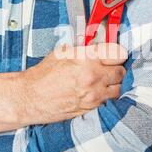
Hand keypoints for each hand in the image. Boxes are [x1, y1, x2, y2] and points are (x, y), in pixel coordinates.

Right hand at [0, 43, 127, 136]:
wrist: (30, 98)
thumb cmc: (43, 74)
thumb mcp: (62, 53)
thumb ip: (84, 48)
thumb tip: (98, 43)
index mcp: (87, 58)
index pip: (119, 53)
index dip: (117, 53)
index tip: (114, 54)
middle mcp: (94, 76)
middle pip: (121, 71)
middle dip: (116, 68)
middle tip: (108, 67)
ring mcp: (94, 94)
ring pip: (119, 87)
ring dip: (113, 83)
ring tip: (103, 80)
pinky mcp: (91, 108)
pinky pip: (109, 100)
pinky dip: (106, 95)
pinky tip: (97, 91)